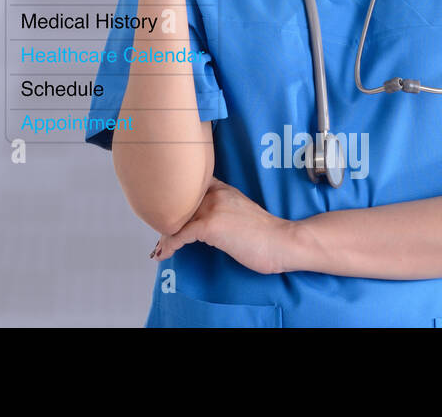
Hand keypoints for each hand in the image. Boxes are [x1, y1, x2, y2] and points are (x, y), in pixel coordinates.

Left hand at [151, 176, 294, 274]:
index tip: (163, 210)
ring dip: (164, 236)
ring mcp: (211, 208)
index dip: (173, 198)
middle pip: (178, 203)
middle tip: (159, 237)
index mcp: (222, 188)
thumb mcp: (240, 210)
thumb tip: (204, 221)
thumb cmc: (265, 233)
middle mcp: (214, 193)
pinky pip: (180, 235)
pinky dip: (169, 245)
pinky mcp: (210, 225)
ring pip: (176, 219)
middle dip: (166, 221)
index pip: (189, 186)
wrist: (282, 242)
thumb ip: (222, 208)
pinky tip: (164, 254)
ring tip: (158, 249)